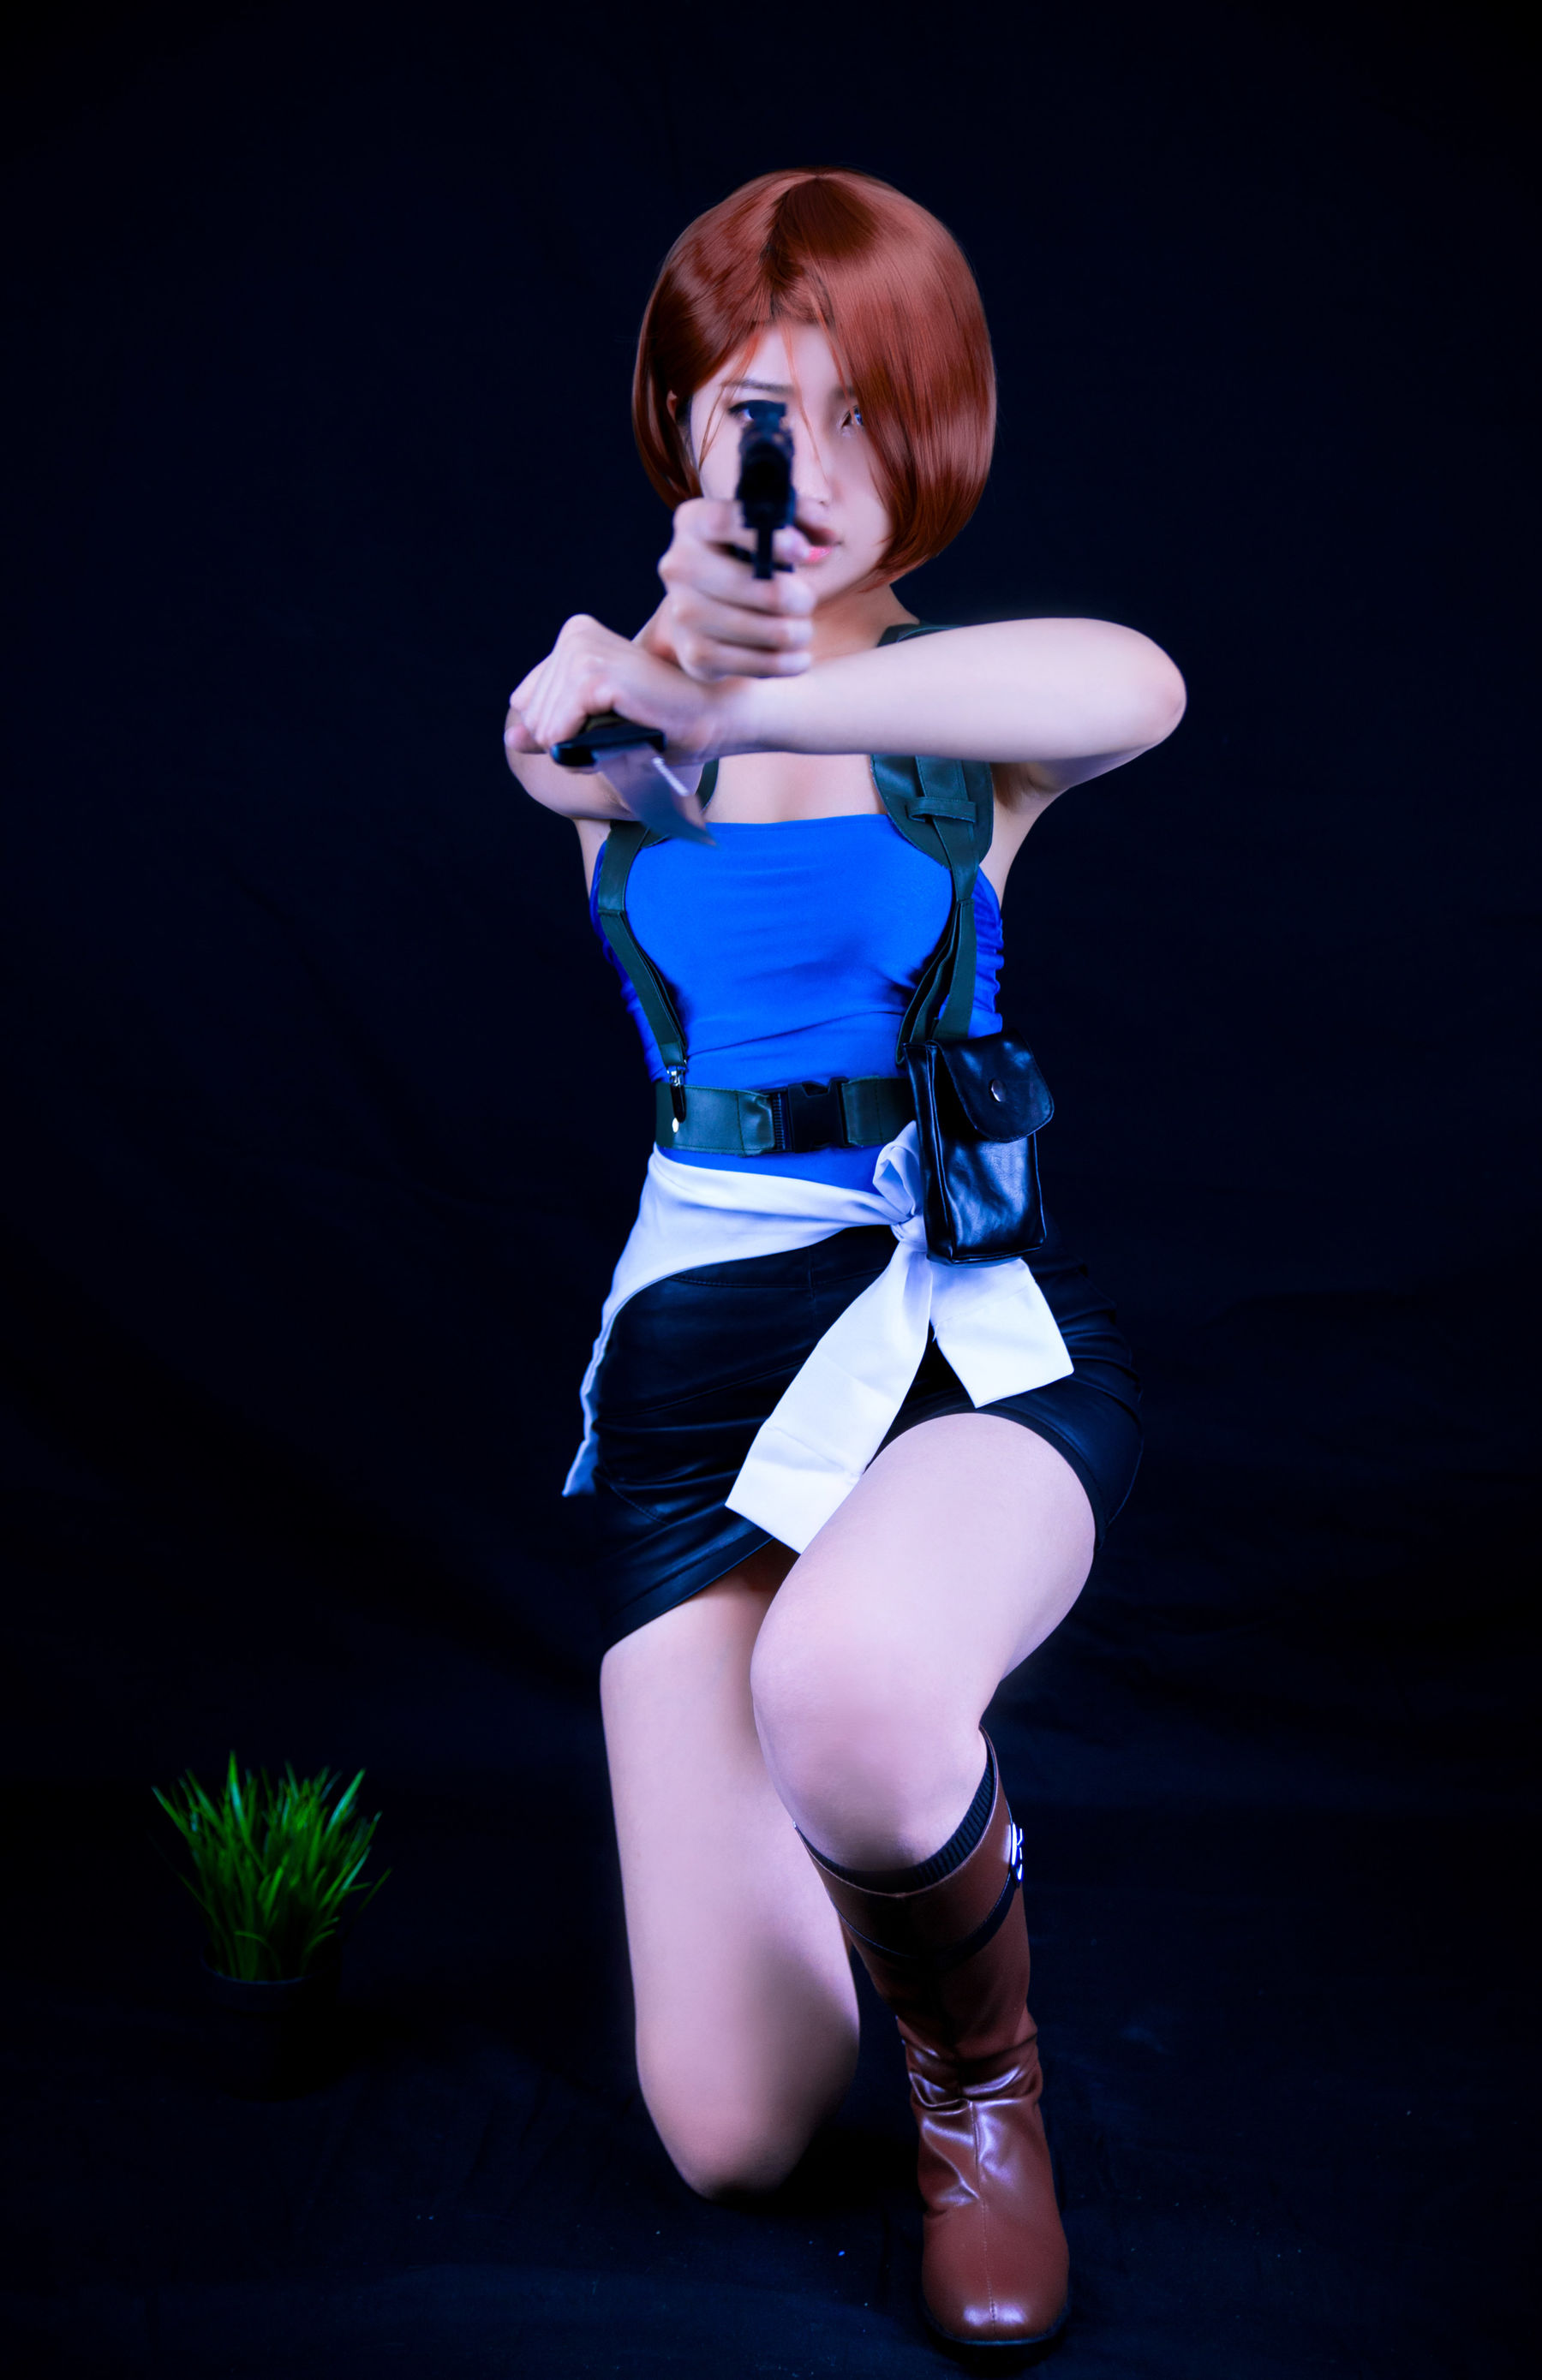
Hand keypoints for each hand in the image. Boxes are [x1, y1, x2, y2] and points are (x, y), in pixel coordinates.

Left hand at [504, 613, 740, 760]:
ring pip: (542, 728)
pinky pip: (557, 732)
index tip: (607, 721)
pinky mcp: (593, 676)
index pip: (527, 701)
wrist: (712, 718)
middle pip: (532, 716)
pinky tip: (617, 736)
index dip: (561, 728)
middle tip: (619, 730)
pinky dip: (582, 751)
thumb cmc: (662, 724)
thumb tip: (510, 739)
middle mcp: (575, 635)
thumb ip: (550, 730)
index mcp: (575, 636)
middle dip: (569, 742)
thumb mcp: (595, 726)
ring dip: (580, 749)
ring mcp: (583, 652)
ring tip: (622, 732)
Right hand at [650, 497, 814, 681]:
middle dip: (799, 598)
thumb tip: (828, 532)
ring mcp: (683, 613)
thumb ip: (798, 517)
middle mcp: (678, 566)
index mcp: (693, 523)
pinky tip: (798, 657)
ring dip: (798, 632)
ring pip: (767, 629)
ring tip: (802, 629)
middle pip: (758, 587)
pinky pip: (757, 664)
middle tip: (807, 601)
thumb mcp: (765, 529)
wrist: (701, 613)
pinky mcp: (695, 654)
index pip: (726, 522)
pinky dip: (787, 662)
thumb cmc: (743, 561)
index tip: (802, 552)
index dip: (771, 538)